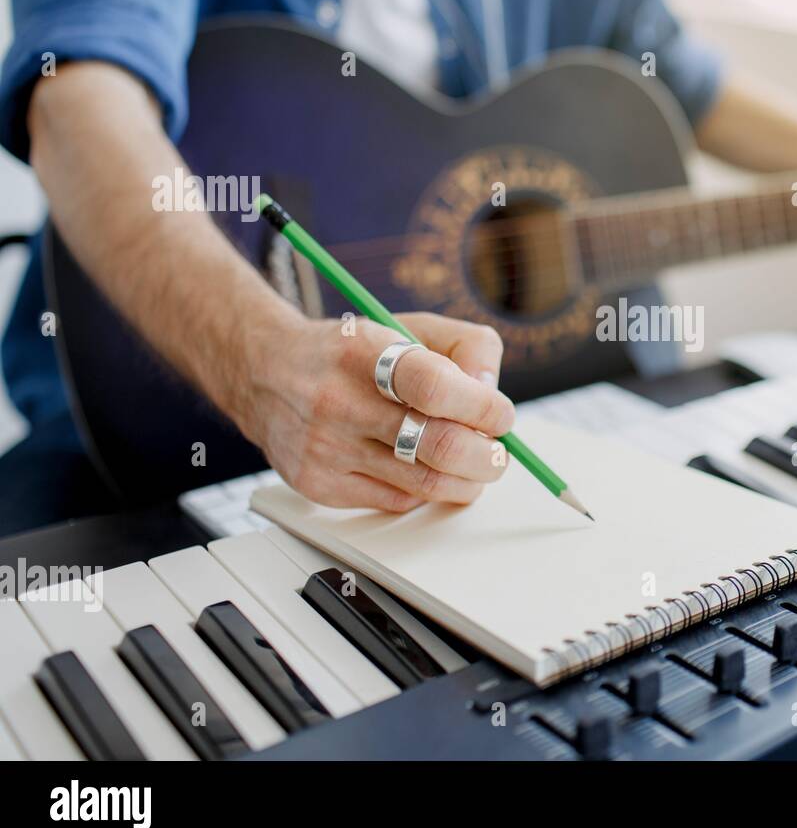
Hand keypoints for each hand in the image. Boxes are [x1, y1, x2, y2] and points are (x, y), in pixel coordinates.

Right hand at [234, 312, 514, 511]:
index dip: (483, 407)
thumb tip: (493, 392)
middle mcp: (340, 401)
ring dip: (467, 480)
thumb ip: (467, 348)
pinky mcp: (319, 485)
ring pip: (424, 483)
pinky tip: (427, 469)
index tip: (501, 415)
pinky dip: (426, 490)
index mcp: (367, 352)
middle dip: (487, 456)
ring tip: (474, 464)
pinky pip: (397, 501)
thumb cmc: (350, 352)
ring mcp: (327, 448)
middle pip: (438, 446)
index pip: (436, 386)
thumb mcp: (409, 326)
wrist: (263, 371)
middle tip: (498, 452)